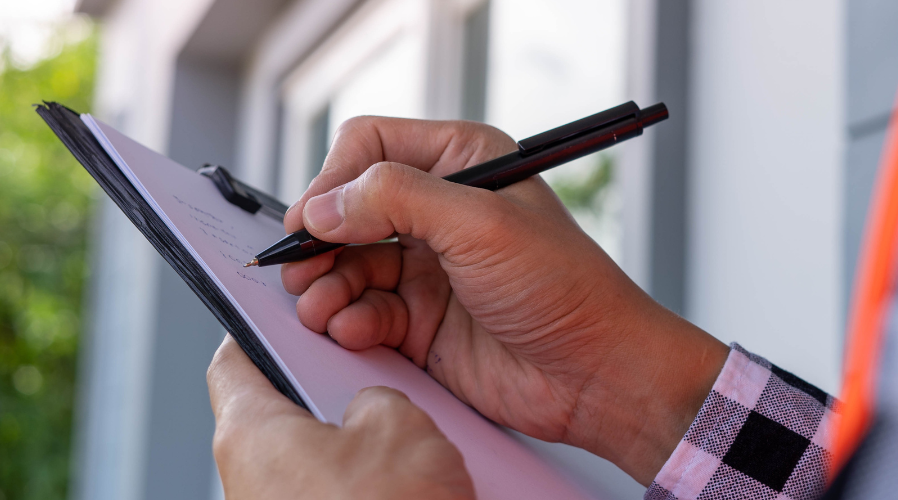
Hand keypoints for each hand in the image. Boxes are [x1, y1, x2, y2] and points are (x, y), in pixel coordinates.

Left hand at [208, 335, 474, 499]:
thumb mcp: (399, 424)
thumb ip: (376, 397)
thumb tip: (371, 411)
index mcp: (249, 431)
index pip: (233, 360)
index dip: (260, 330)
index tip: (282, 316)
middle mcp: (246, 478)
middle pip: (280, 413)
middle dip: (331, 394)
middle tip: (373, 380)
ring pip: (313, 461)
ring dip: (359, 448)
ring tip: (408, 444)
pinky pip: (331, 496)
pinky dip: (366, 485)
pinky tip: (409, 486)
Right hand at [282, 116, 728, 483]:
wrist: (595, 373)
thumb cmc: (564, 287)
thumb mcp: (481, 224)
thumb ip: (396, 200)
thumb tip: (323, 205)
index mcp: (462, 163)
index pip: (371, 147)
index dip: (334, 179)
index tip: (312, 218)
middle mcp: (440, 211)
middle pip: (347, 209)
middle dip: (319, 239)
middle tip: (301, 267)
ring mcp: (427, 268)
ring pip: (346, 264)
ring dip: (324, 285)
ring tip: (321, 306)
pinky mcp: (420, 321)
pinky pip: (361, 312)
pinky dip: (346, 320)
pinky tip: (351, 330)